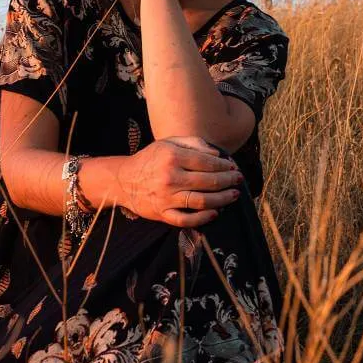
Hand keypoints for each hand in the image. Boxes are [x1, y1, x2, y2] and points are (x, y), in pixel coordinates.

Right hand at [115, 136, 243, 227]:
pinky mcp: (162, 213)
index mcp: (172, 157)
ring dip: (222, 199)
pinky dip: (203, 218)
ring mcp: (166, 197)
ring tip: (233, 196)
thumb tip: (217, 154)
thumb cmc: (150, 159)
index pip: (207, 162)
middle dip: (228, 181)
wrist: (124, 180)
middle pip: (208, 182)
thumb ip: (194, 143)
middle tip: (238, 180)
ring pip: (201, 201)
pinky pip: (186, 219)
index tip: (233, 167)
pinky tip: (215, 213)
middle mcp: (170, 177)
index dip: (224, 166)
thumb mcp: (168, 143)